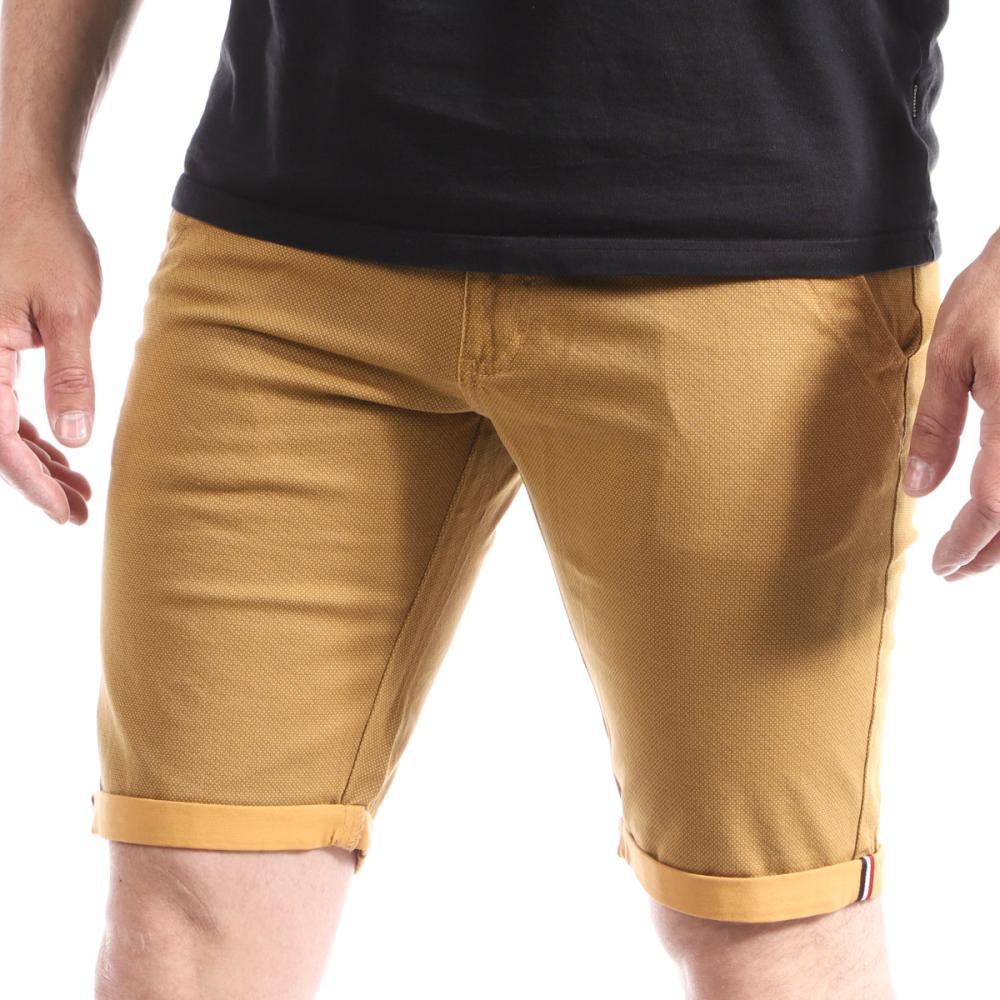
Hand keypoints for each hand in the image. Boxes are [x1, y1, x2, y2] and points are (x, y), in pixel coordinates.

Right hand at [0, 192, 99, 523]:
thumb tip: (75, 440)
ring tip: (77, 487)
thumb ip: (70, 377)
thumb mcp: (69, 312)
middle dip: (36, 480)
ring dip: (36, 459)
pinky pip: (0, 401)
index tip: (65, 512)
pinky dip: (29, 430)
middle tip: (79, 509)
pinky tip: (60, 449)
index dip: (31, 483)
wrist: (21, 191)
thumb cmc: (44, 240)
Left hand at [903, 233, 999, 578]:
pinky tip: (998, 504)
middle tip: (956, 569)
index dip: (971, 543)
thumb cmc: (998, 294)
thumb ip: (938, 427)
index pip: (996, 505)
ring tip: (980, 548)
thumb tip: (919, 488)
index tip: (944, 566)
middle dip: (995, 550)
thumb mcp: (951, 357)